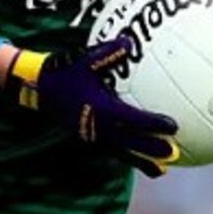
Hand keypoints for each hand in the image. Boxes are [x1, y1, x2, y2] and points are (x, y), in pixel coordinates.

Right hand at [3, 36, 179, 176]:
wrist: (38, 90)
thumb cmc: (64, 72)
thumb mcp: (85, 60)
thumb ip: (108, 53)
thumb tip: (129, 42)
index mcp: (101, 108)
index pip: (133, 118)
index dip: (153, 123)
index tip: (172, 125)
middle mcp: (99, 126)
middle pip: (131, 141)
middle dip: (153, 149)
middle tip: (174, 153)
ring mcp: (92, 135)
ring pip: (122, 152)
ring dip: (141, 161)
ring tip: (161, 170)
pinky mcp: (87, 139)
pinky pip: (111, 151)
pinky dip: (126, 157)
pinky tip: (135, 158)